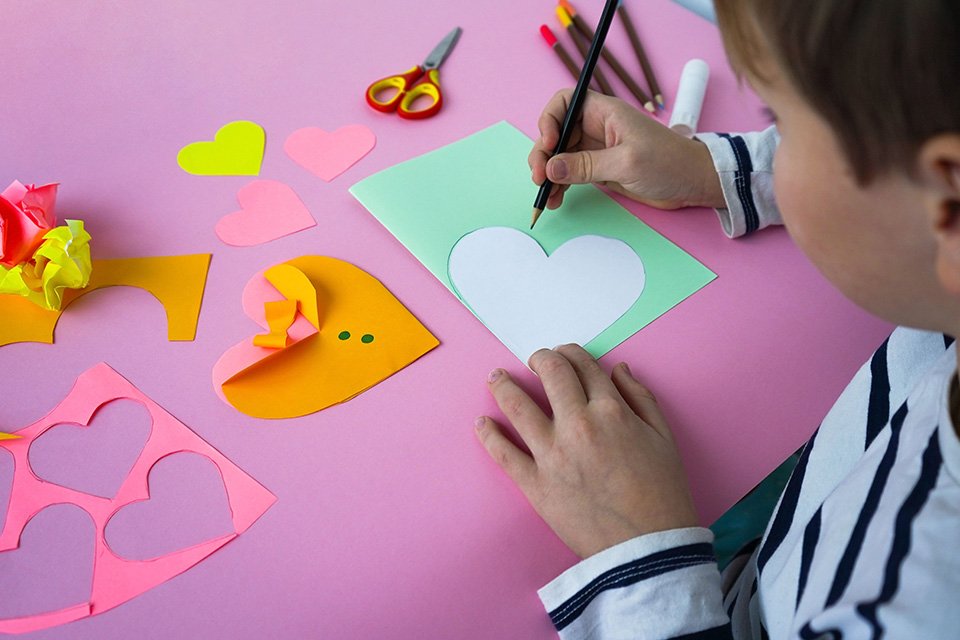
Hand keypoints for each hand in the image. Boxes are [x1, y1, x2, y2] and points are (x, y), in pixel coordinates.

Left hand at [475, 345, 698, 558]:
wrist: (647, 548)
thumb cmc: (662, 493)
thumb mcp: (664, 438)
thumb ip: (641, 398)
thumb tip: (617, 370)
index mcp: (611, 411)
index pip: (584, 367)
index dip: (572, 354)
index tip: (564, 353)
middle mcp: (578, 425)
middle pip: (551, 375)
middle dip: (541, 359)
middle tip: (534, 359)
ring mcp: (552, 454)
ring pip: (517, 406)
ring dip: (502, 385)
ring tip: (495, 377)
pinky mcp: (535, 484)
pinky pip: (503, 453)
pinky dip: (489, 435)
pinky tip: (481, 423)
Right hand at [529, 89, 724, 210]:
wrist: (692, 183)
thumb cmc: (669, 163)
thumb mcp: (626, 163)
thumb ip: (586, 166)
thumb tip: (551, 169)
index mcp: (604, 112)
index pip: (564, 102)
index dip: (550, 120)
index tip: (548, 144)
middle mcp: (596, 127)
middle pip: (556, 132)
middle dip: (543, 154)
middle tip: (539, 178)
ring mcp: (596, 149)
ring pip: (560, 156)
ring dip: (549, 174)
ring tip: (546, 195)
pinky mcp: (599, 169)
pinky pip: (571, 173)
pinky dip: (560, 185)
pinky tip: (557, 199)